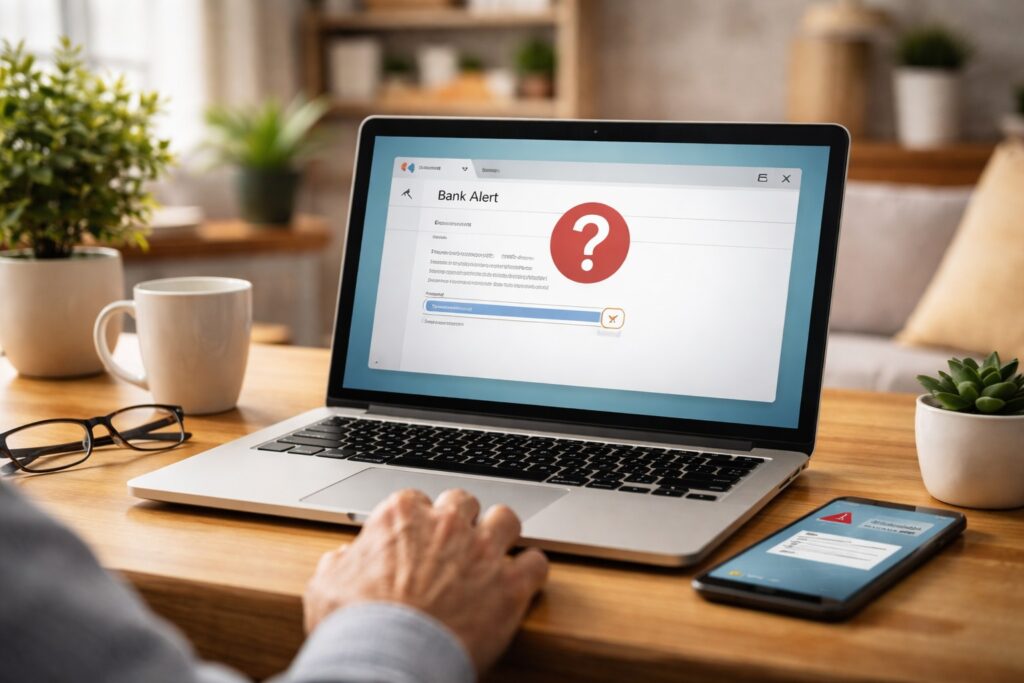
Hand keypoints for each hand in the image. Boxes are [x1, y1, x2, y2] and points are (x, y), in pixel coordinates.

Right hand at [304, 488, 549, 672]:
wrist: (388, 659)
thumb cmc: (355, 625)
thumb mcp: (326, 585)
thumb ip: (340, 563)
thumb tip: (343, 558)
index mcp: (401, 516)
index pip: (417, 500)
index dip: (420, 521)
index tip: (419, 538)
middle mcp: (446, 524)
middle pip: (464, 502)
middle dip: (462, 519)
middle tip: (458, 543)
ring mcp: (482, 550)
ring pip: (506, 518)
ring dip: (502, 534)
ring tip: (496, 552)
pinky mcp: (510, 584)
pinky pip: (536, 562)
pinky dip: (531, 570)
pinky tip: (524, 580)